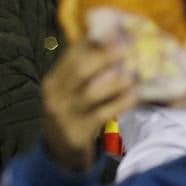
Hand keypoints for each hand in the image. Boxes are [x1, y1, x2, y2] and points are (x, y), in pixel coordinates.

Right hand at [41, 38, 137, 173]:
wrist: (60, 152)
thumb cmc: (72, 116)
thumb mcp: (69, 94)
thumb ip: (84, 75)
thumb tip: (111, 49)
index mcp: (53, 82)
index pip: (70, 56)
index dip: (92, 43)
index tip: (114, 33)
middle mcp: (55, 95)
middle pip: (79, 70)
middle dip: (103, 57)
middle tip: (126, 48)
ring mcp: (64, 114)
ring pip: (91, 92)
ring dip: (115, 82)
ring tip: (133, 74)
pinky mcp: (77, 131)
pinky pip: (102, 113)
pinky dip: (120, 103)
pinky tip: (133, 96)